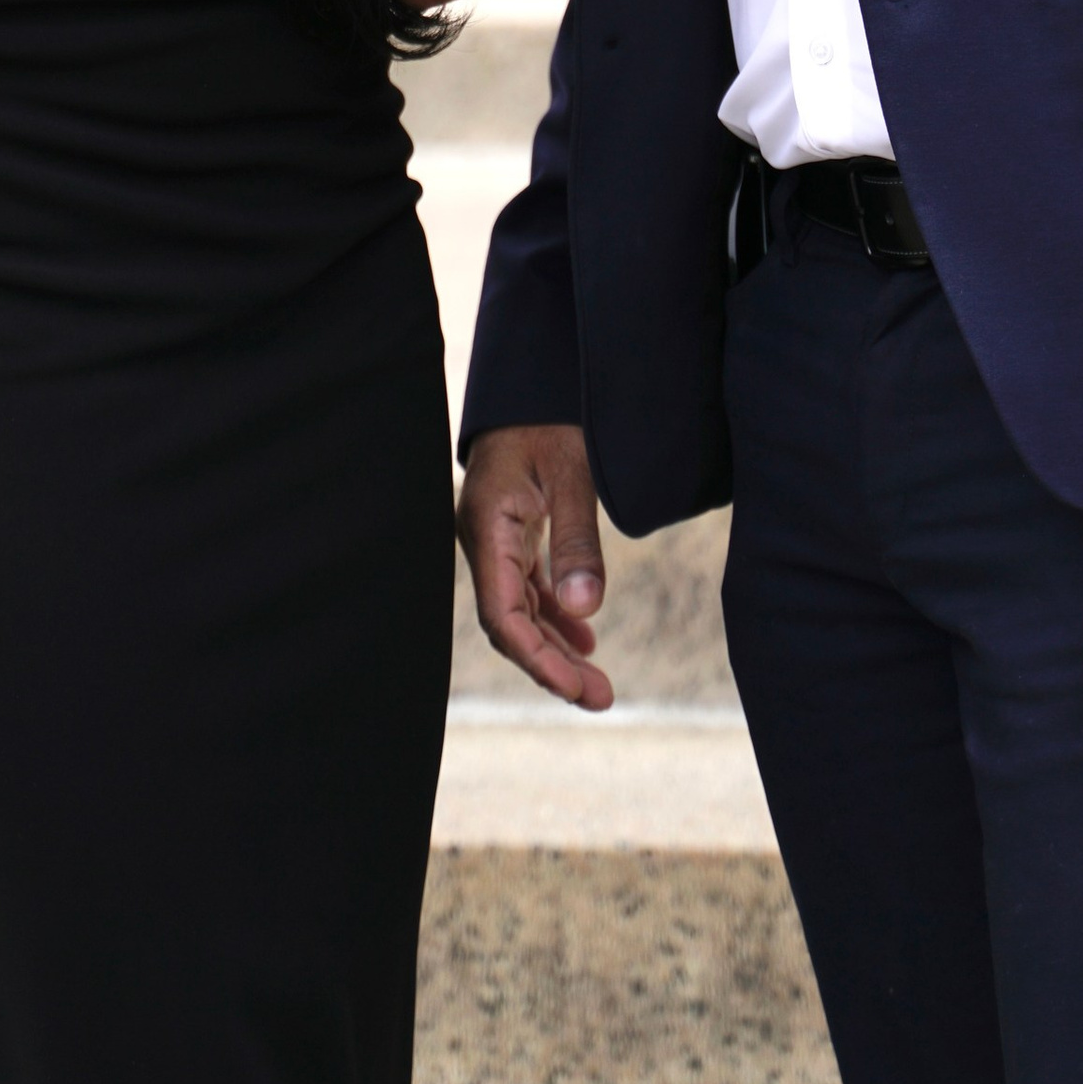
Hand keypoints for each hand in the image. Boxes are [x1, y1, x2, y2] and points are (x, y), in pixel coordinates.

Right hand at [458, 423, 612, 709]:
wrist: (532, 384)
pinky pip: (526, 590)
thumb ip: (577, 541)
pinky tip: (582, 641)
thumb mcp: (571, 474)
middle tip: (600, 699)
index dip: (537, 658)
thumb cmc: (549, 420)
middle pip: (509, 623)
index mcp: (487, 526)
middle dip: (551, 666)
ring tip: (597, 684)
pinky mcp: (508, 536)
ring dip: (554, 648)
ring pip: (518, 612)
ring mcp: (492, 540)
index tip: (576, 687)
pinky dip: (553, 617)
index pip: (502, 614)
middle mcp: (482, 541)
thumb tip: (586, 612)